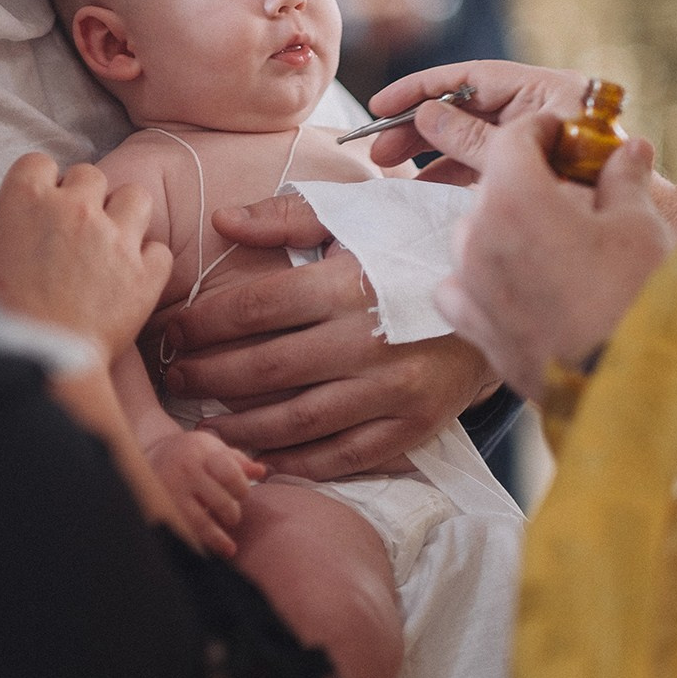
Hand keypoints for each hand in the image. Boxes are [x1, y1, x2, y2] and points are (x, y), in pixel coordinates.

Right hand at [0, 154, 171, 359]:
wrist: (31, 359)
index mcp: (25, 197)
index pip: (39, 163)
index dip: (40, 185)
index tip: (39, 207)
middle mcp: (74, 208)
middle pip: (90, 175)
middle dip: (83, 197)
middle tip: (74, 230)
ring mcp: (114, 239)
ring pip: (137, 197)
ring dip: (125, 215)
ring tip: (112, 242)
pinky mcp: (143, 275)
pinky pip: (159, 251)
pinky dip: (148, 264)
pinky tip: (131, 280)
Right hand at [147, 432, 264, 558]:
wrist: (152, 454)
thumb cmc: (190, 453)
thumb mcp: (214, 449)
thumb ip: (238, 462)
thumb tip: (260, 471)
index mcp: (203, 453)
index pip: (231, 476)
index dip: (242, 490)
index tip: (241, 495)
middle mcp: (186, 471)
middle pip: (220, 502)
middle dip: (232, 514)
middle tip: (232, 516)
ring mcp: (171, 491)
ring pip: (200, 523)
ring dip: (218, 538)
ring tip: (228, 546)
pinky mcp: (161, 508)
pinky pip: (183, 532)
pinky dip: (198, 544)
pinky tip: (208, 550)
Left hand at [161, 193, 499, 479]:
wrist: (504, 293)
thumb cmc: (418, 248)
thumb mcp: (360, 217)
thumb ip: (288, 218)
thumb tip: (222, 221)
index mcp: (350, 283)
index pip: (254, 308)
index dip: (202, 322)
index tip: (172, 330)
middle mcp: (369, 340)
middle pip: (265, 367)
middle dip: (207, 375)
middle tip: (174, 378)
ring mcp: (391, 390)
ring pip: (296, 420)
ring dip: (240, 426)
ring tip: (205, 425)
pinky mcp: (410, 426)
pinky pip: (341, 454)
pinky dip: (297, 460)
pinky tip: (261, 456)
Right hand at [366, 59, 587, 175]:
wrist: (632, 233)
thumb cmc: (586, 186)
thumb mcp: (518, 157)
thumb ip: (470, 137)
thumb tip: (426, 115)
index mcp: (545, 91)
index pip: (471, 78)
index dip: (422, 89)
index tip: (382, 107)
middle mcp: (541, 109)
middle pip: (466, 107)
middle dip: (420, 126)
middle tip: (380, 150)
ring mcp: (537, 139)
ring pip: (471, 137)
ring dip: (432, 152)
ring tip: (394, 171)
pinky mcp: (534, 168)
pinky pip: (485, 162)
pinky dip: (454, 172)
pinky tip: (427, 186)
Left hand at [434, 113, 673, 401]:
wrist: (624, 381)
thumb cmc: (634, 298)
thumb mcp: (638, 225)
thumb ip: (623, 179)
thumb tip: (627, 150)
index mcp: (515, 198)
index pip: (512, 139)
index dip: (539, 129)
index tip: (559, 133)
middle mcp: (478, 236)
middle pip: (492, 189)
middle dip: (526, 183)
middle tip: (564, 191)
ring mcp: (468, 283)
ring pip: (472, 235)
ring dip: (502, 230)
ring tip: (547, 243)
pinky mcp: (470, 324)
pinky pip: (460, 284)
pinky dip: (480, 277)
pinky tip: (511, 283)